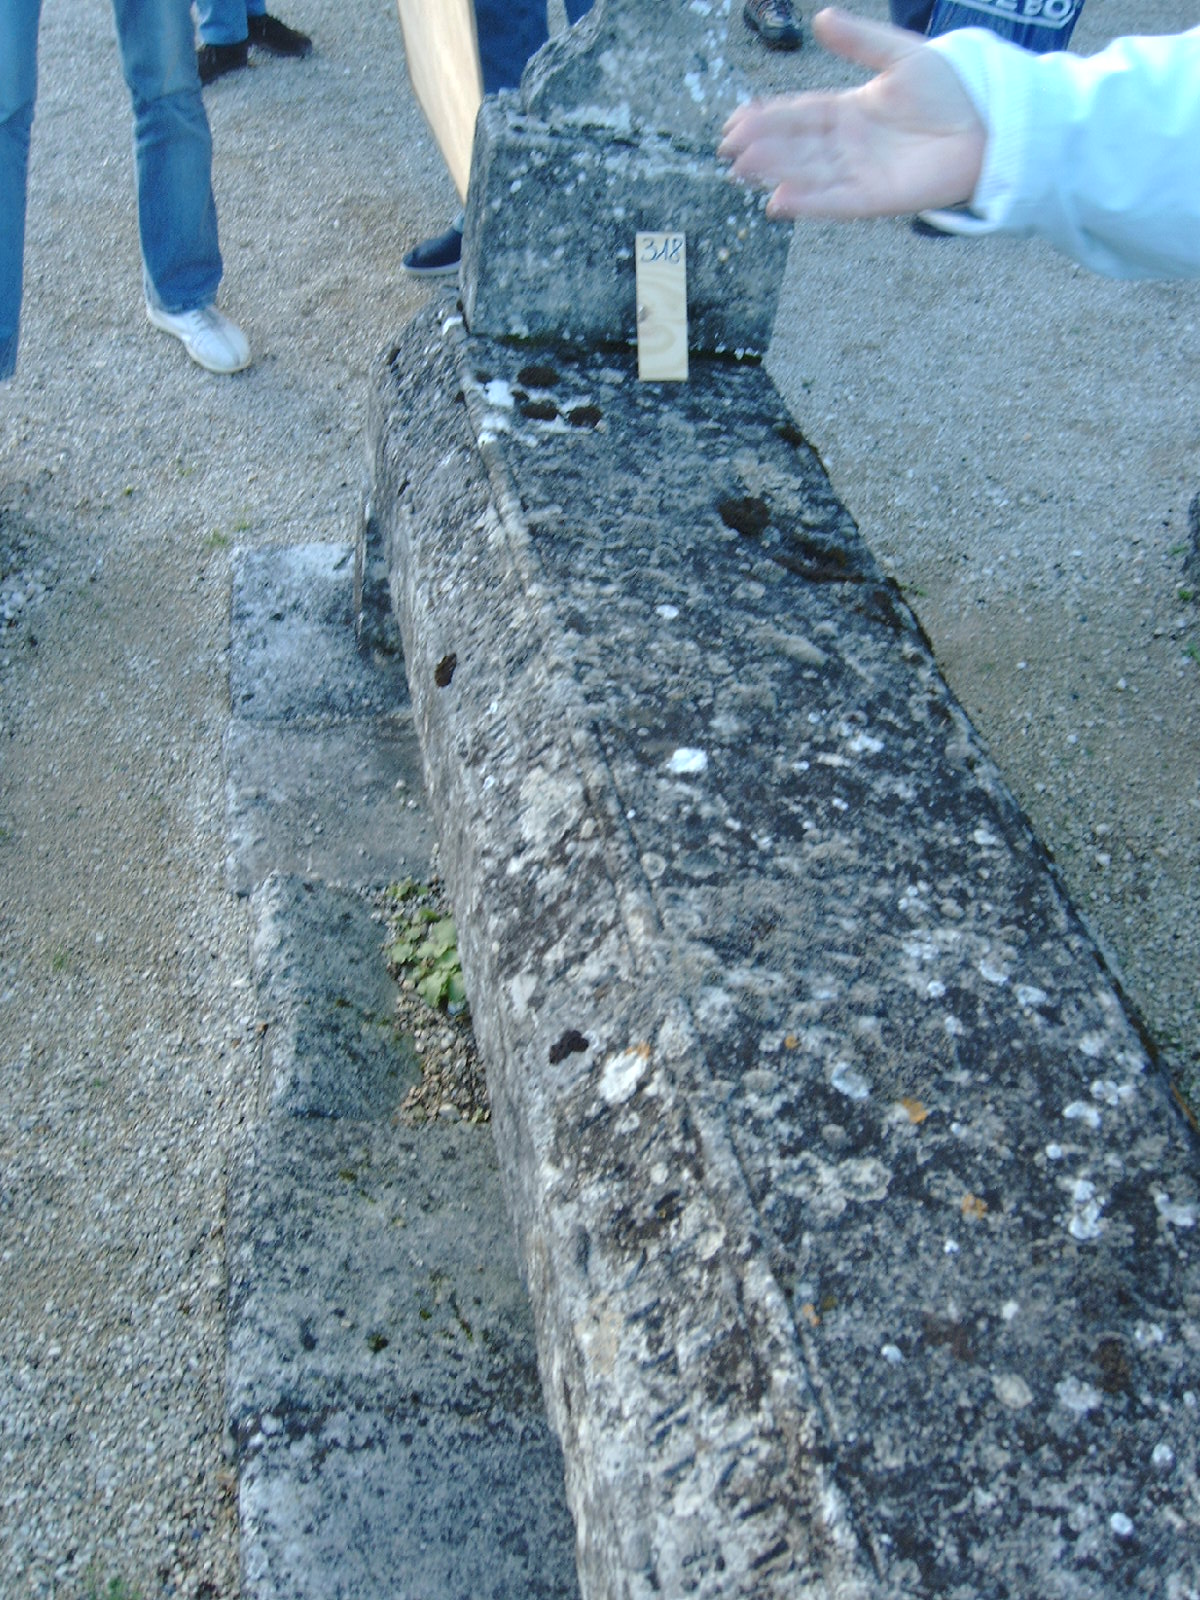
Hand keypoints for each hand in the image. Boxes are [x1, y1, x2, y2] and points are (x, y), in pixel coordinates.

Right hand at [718, 7, 985, 219]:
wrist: (990, 123)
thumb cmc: (951, 88)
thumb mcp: (900, 55)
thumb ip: (859, 41)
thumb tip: (819, 19)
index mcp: (850, 110)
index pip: (799, 115)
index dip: (767, 118)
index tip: (735, 120)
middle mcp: (848, 145)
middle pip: (796, 146)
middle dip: (762, 147)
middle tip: (729, 149)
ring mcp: (860, 173)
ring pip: (809, 173)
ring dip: (776, 172)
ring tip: (744, 169)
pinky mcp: (876, 199)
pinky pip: (835, 202)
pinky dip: (809, 202)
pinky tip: (780, 201)